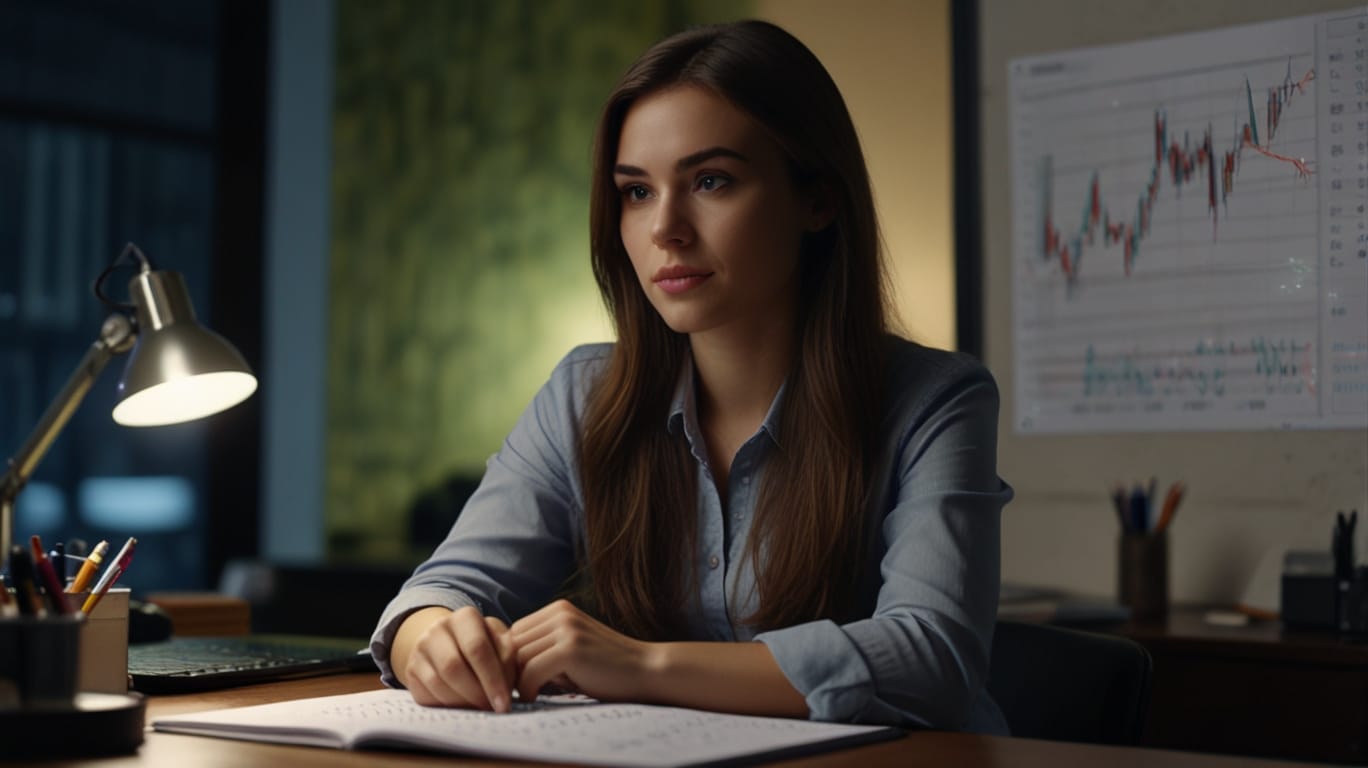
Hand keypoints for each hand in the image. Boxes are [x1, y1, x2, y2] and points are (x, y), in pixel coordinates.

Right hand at [398, 606, 516, 711]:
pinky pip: (426, 696)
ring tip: (479, 709)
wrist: (452, 642)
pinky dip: (447, 706)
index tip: (503, 704)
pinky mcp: (411, 671)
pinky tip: (462, 707)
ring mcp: (420, 649)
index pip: (478, 648)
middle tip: (491, 709)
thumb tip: (505, 689)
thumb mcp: (501, 643)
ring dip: (462, 703)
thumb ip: (507, 659)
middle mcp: (438, 629)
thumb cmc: (486, 645)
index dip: (492, 680)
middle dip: (475, 694)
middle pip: (453, 667)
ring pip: (438, 683)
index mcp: (465, 617)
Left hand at [509, 599, 656, 702]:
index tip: (521, 679)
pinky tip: (538, 696)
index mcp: (559, 609)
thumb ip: (543, 648)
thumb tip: (502, 664)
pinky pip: (531, 672)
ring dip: (521, 681)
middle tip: (523, 690)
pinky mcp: (570, 649)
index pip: (514, 632)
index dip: (513, 658)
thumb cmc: (606, 667)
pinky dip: (529, 689)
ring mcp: (566, 629)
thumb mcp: (571, 648)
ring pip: (519, 658)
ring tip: (533, 693)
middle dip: (513, 670)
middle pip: (513, 644)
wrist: (645, 671)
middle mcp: (560, 613)